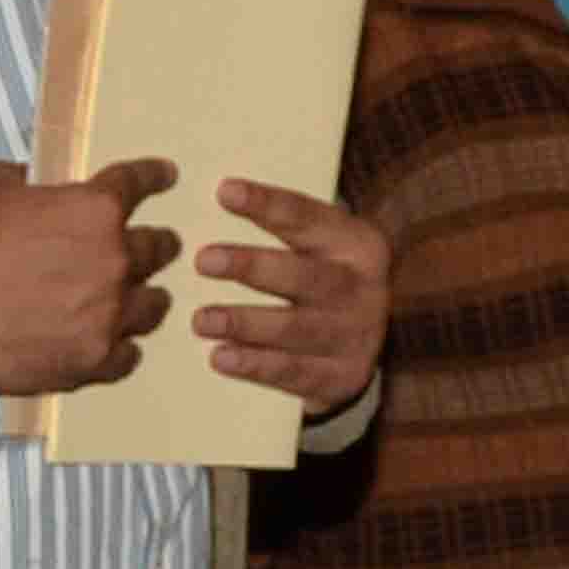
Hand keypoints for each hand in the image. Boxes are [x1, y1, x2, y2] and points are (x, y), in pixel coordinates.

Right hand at [0, 157, 173, 395]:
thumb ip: (31, 183)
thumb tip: (40, 187)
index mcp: (95, 208)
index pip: (140, 183)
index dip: (155, 177)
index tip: (167, 177)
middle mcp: (114, 259)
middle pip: (158, 248)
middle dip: (155, 244)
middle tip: (153, 247)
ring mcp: (108, 314)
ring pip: (153, 305)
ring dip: (144, 297)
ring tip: (136, 299)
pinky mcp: (92, 360)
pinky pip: (129, 355)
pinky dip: (121, 346)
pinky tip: (111, 342)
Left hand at [186, 180, 391, 415]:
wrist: (366, 345)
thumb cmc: (323, 281)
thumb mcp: (318, 249)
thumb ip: (281, 228)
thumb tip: (217, 197)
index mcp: (358, 244)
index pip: (309, 218)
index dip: (268, 204)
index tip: (225, 192)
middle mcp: (363, 288)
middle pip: (303, 276)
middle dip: (252, 266)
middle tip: (203, 260)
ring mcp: (356, 335)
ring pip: (295, 327)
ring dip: (245, 322)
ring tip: (201, 320)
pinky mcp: (342, 377)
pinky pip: (293, 371)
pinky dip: (255, 364)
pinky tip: (221, 356)